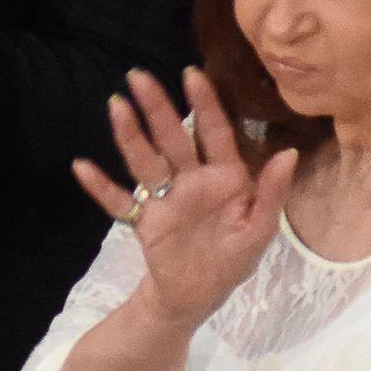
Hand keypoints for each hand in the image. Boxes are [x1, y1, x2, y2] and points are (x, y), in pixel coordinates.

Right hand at [73, 66, 297, 330]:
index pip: (214, 133)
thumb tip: (288, 154)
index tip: (192, 74)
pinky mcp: (145, 221)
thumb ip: (272, 193)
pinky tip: (82, 167)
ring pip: (145, 161)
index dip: (204, 104)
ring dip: (129, 136)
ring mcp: (165, 199)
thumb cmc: (233, 260)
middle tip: (138, 76)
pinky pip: (119, 203)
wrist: (199, 296)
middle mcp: (191, 180)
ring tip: (116, 107)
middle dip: (157, 108)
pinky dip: (100, 187)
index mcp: (225, 178)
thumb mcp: (260, 230)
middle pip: (172, 138)